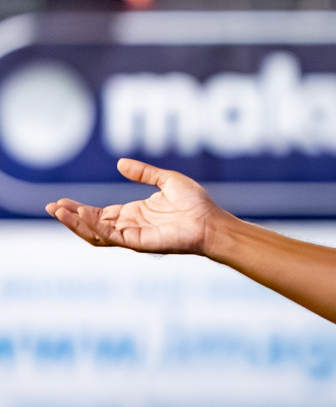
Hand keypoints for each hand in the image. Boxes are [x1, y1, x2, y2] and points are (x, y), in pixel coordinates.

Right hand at [45, 158, 227, 255]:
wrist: (212, 222)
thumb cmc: (196, 204)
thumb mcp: (167, 181)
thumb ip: (144, 173)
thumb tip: (120, 163)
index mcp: (136, 214)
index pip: (101, 214)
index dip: (80, 209)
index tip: (62, 202)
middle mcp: (132, 226)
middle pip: (94, 225)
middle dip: (71, 217)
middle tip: (51, 207)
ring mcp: (134, 236)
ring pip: (98, 234)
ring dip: (76, 223)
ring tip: (58, 212)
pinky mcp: (140, 243)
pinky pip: (112, 236)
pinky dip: (94, 226)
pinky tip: (81, 215)